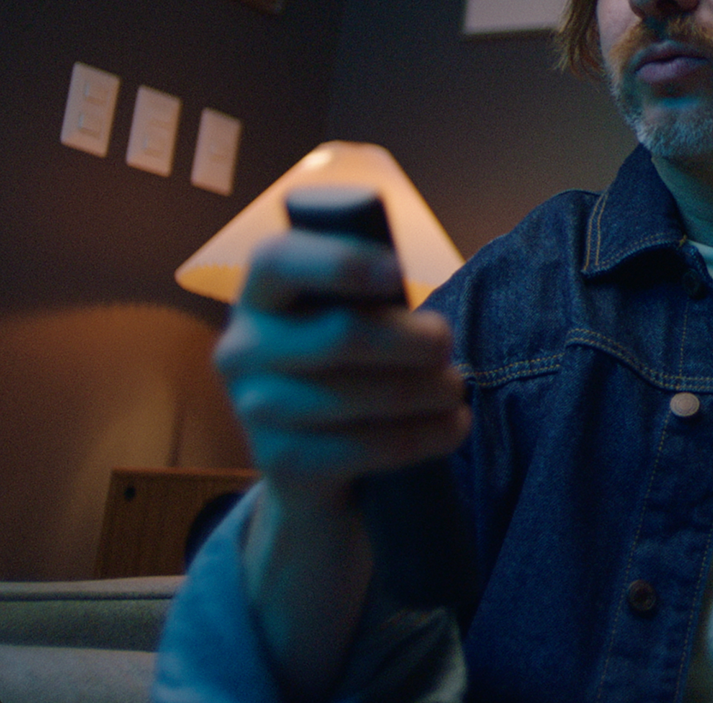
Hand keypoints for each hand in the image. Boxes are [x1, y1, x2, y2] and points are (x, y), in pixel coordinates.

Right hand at [213, 227, 470, 508]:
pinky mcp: (282, 465)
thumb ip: (367, 296)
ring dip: (428, 390)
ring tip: (454, 389)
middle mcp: (243, 349)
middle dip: (415, 341)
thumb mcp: (351, 318)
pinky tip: (452, 426)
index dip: (340, 262)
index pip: (278, 261)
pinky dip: (425, 435)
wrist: (312, 466)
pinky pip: (368, 446)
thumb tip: (406, 289)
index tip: (397, 271)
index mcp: (261, 295)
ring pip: (361, 395)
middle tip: (447, 346)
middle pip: (342, 336)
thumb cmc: (347, 367)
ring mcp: (255, 410)